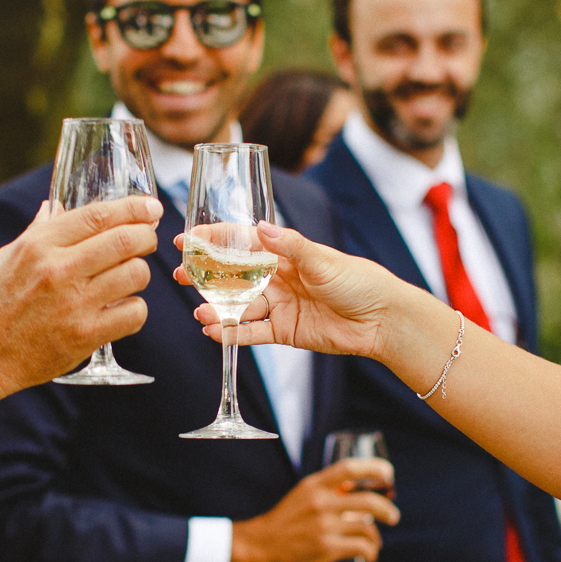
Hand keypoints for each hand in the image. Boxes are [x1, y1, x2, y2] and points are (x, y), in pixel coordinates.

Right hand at [0, 197, 161, 424]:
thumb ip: (39, 231)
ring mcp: (74, 304)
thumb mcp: (8, 257)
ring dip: (139, 274)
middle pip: (126, 241)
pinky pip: (133, 314)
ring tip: (126, 279)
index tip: (151, 207)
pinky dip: (133, 310)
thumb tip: (56, 206)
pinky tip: (119, 310)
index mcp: (39, 245)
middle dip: (146, 236)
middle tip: (147, 240)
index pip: (99, 215)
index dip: (133, 208)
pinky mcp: (85, 336)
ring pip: (136, 275)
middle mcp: (59, 269)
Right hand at [175, 223, 419, 359]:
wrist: (382, 319)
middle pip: (233, 276)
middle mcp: (278, 278)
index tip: (187, 237)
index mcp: (285, 253)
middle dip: (205, 275)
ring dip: (217, 308)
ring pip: (239, 306)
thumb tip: (260, 227)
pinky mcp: (284, 331)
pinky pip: (252, 332)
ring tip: (199, 311)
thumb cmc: (358, 281)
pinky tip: (213, 331)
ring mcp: (279, 305)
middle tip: (178, 274)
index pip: (242, 242)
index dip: (214, 239)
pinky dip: (232, 333)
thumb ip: (290, 246)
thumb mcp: (322, 259)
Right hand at [231, 458, 397, 561]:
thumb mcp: (302, 496)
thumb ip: (327, 491)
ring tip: (374, 544)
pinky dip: (370, 552)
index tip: (388, 473)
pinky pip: (361, 547)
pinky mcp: (326, 548)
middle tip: (393, 517)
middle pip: (369, 501)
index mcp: (314, 485)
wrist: (258, 546)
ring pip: (367, 528)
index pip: (350, 468)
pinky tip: (367, 556)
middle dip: (387, 510)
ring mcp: (325, 525)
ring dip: (376, 538)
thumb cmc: (282, 522)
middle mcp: (321, 502)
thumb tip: (357, 492)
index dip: (374, 468)